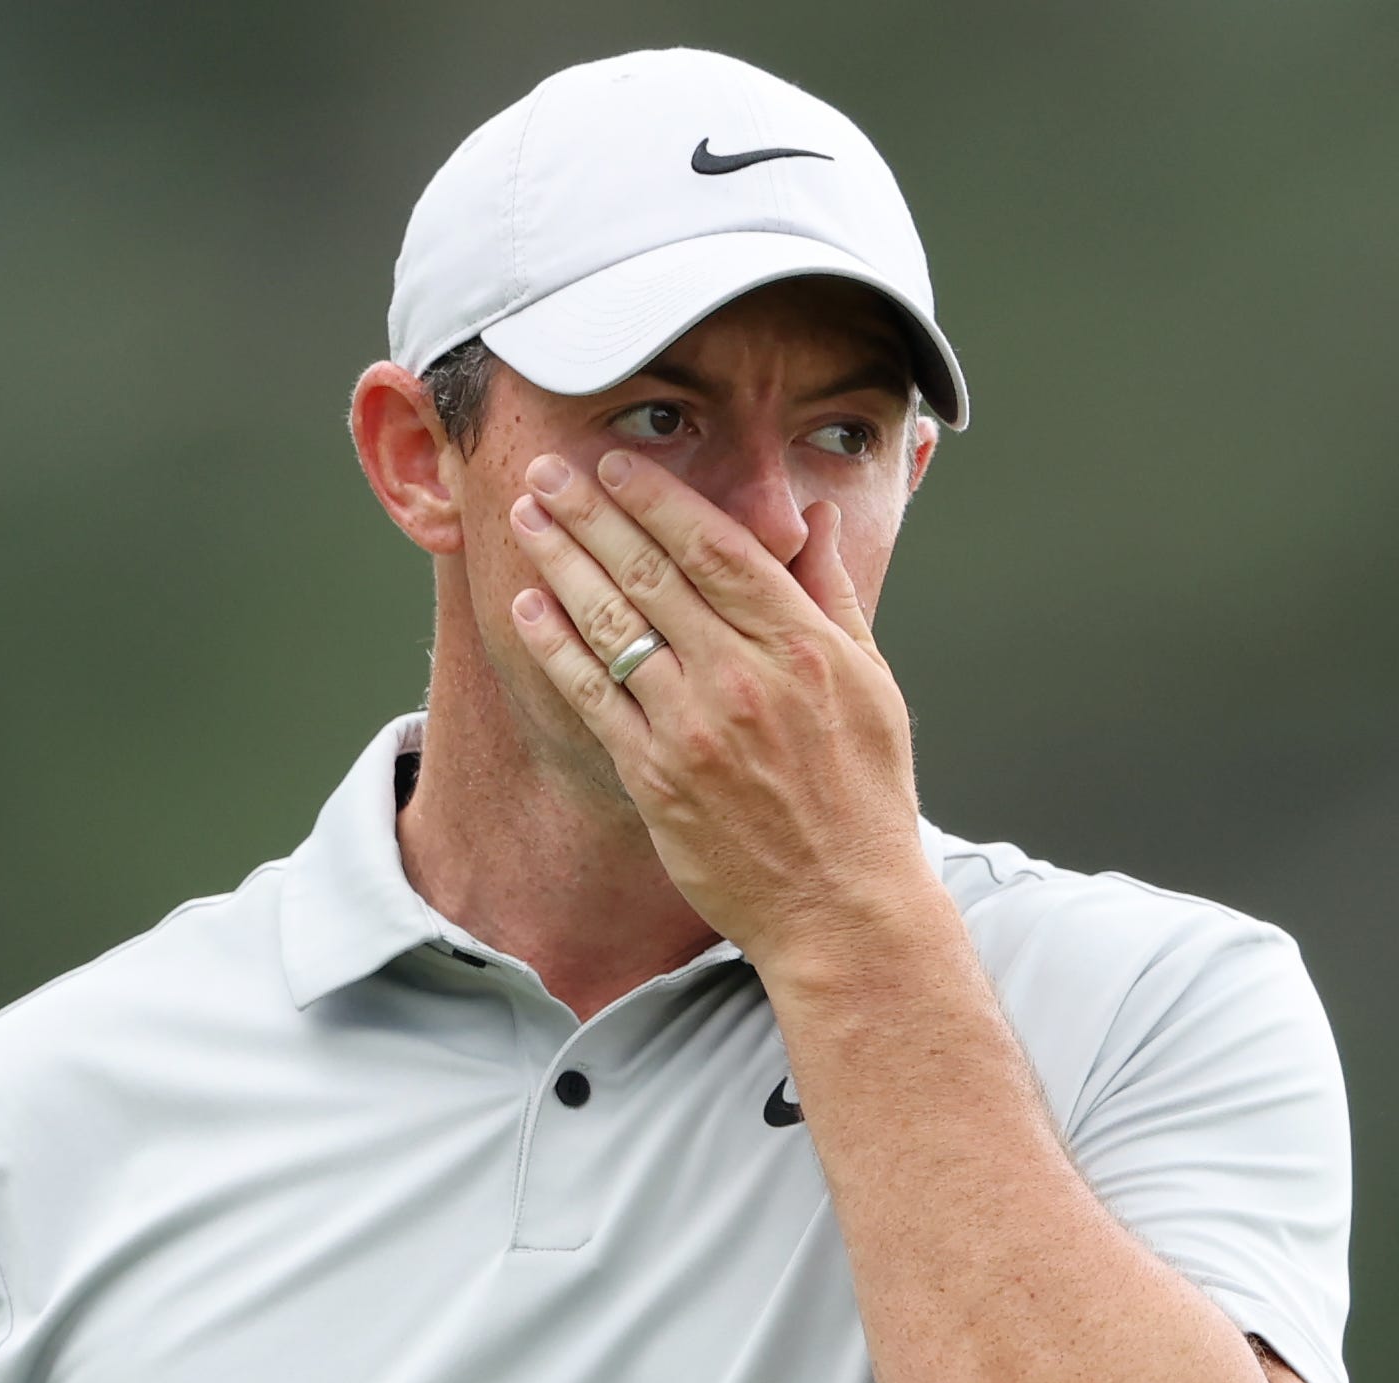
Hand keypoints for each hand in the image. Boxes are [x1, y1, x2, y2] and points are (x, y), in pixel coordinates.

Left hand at [506, 448, 934, 969]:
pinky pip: (594, 698)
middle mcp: (744, 679)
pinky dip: (557, 647)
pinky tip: (529, 608)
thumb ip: (831, 594)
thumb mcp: (872, 684)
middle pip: (651, 575)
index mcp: (802, 647)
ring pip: (613, 627)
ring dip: (561, 563)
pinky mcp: (657, 780)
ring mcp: (694, 730)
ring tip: (526, 518)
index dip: (658, 499)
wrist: (842, 905)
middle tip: (546, 469)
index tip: (616, 463)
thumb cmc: (866, 796)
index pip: (716, 549)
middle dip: (591, 512)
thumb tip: (813, 517)